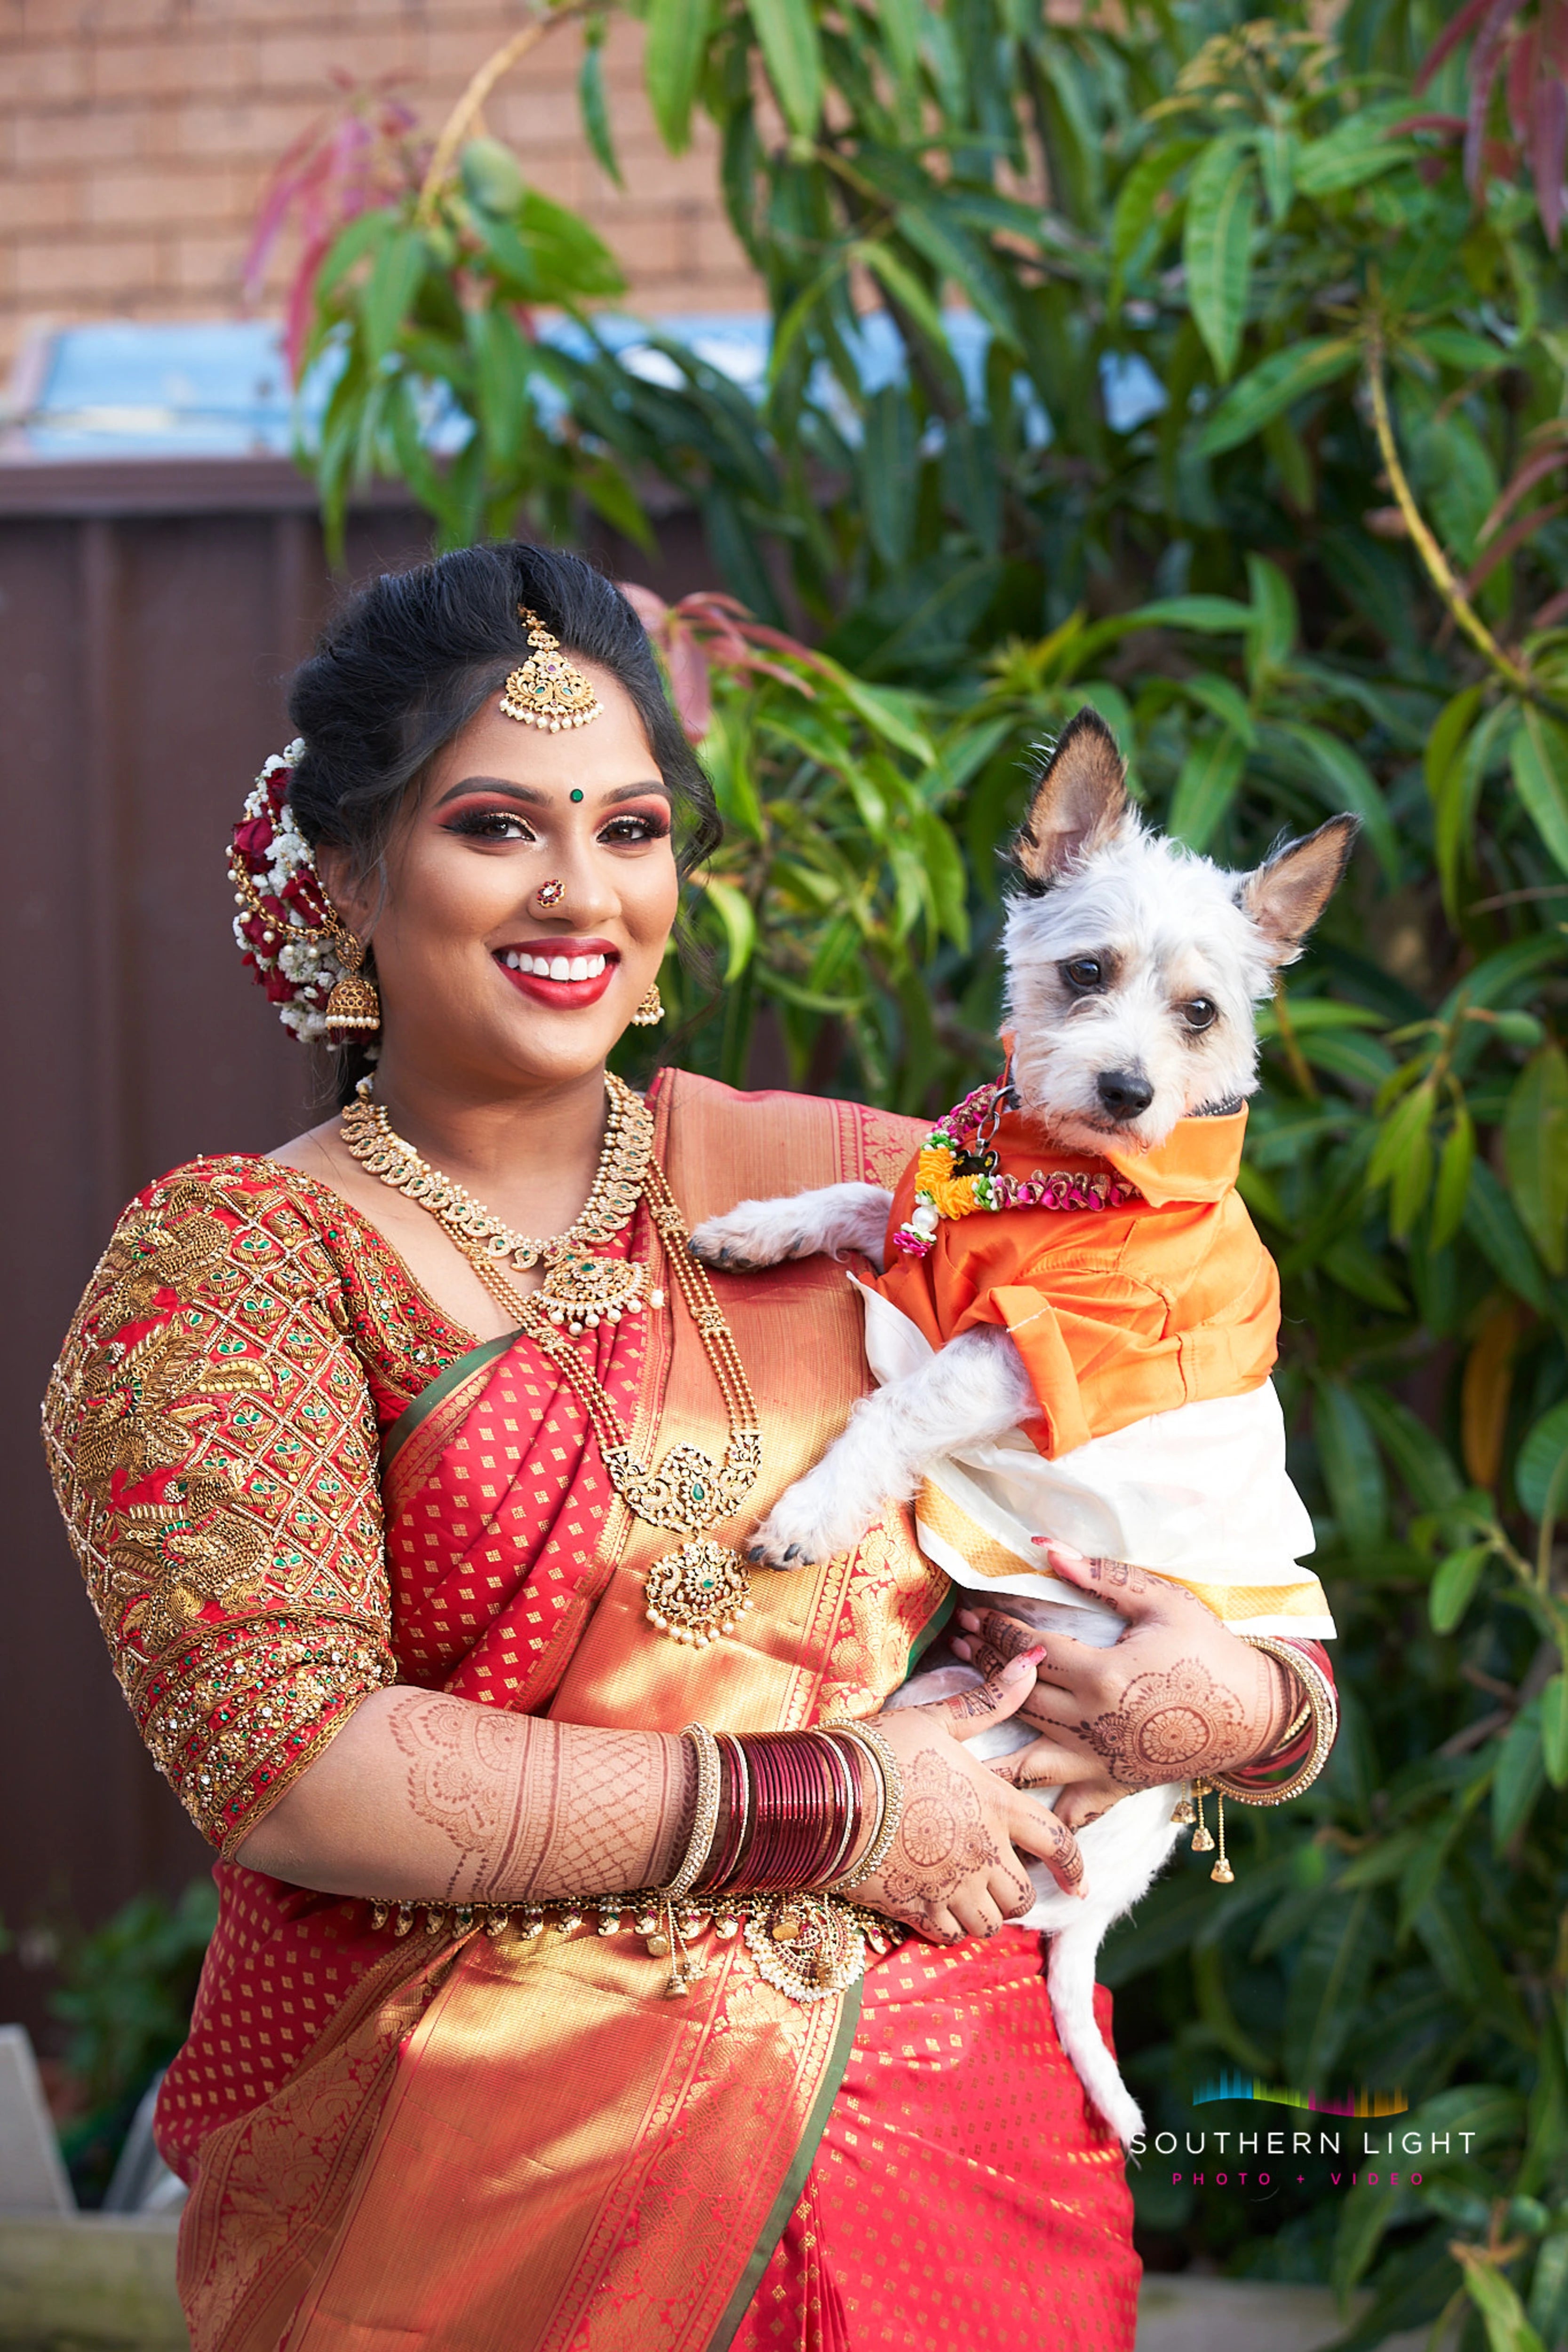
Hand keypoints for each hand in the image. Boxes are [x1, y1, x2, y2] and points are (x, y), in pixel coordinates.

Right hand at [853, 1652, 1085, 1942]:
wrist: (829, 1791)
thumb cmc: (884, 1749)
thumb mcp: (938, 1719)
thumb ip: (990, 1700)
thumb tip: (1032, 1661)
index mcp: (996, 1804)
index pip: (1058, 1842)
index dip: (1075, 1866)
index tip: (1079, 1884)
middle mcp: (983, 1852)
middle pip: (1023, 1894)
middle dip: (1016, 1892)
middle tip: (997, 1880)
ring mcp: (951, 1886)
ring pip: (991, 1923)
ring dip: (984, 1912)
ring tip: (967, 1895)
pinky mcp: (917, 1909)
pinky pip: (951, 1936)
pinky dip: (951, 1928)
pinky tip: (937, 1908)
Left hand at [949, 1544, 1296, 1831]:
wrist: (1257, 1711)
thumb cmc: (1210, 1649)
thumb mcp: (1161, 1601)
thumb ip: (1101, 1575)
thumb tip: (1045, 1547)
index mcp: (1102, 1675)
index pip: (1029, 1649)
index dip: (994, 1628)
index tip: (971, 1613)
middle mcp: (1093, 1724)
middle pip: (1019, 1695)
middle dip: (982, 1665)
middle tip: (955, 1642)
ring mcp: (1101, 1762)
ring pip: (1027, 1754)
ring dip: (988, 1733)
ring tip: (955, 1715)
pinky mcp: (1115, 1786)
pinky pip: (1069, 1810)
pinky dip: (1037, 1816)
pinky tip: (1004, 1816)